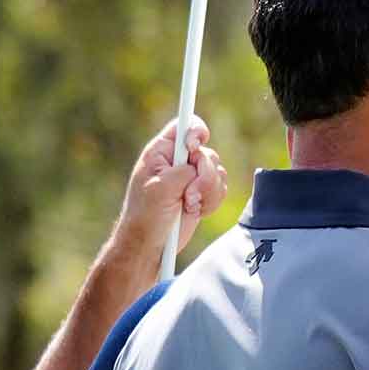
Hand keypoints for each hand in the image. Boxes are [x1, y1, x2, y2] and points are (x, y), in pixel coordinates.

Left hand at [116, 117, 227, 256]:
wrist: (152, 243)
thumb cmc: (147, 215)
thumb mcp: (161, 188)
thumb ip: (183, 169)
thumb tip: (201, 161)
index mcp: (161, 152)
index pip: (185, 126)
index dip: (196, 132)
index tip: (194, 147)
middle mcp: (178, 161)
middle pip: (208, 154)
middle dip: (204, 177)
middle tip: (188, 195)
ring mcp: (191, 177)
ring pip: (218, 173)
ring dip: (208, 193)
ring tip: (189, 206)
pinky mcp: (202, 193)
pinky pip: (221, 189)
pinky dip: (212, 202)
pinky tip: (195, 211)